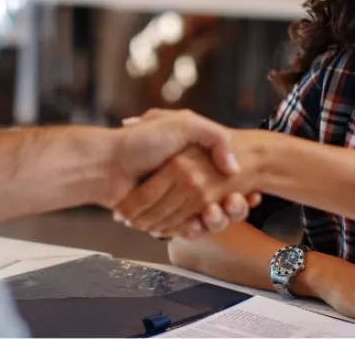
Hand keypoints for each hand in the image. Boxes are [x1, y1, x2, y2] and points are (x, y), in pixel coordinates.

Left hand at [114, 138, 257, 235]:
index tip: (248, 194)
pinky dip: (192, 229)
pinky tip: (197, 223)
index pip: (224, 181)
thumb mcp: (183, 124)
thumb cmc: (141, 141)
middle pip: (218, 201)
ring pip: (204, 218)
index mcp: (191, 161)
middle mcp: (185, 181)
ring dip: (215, 220)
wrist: (106, 164)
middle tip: (236, 203)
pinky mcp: (161, 217)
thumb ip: (213, 137)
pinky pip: (184, 228)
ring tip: (216, 212)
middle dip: (231, 207)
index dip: (237, 190)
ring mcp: (173, 200)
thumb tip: (233, 166)